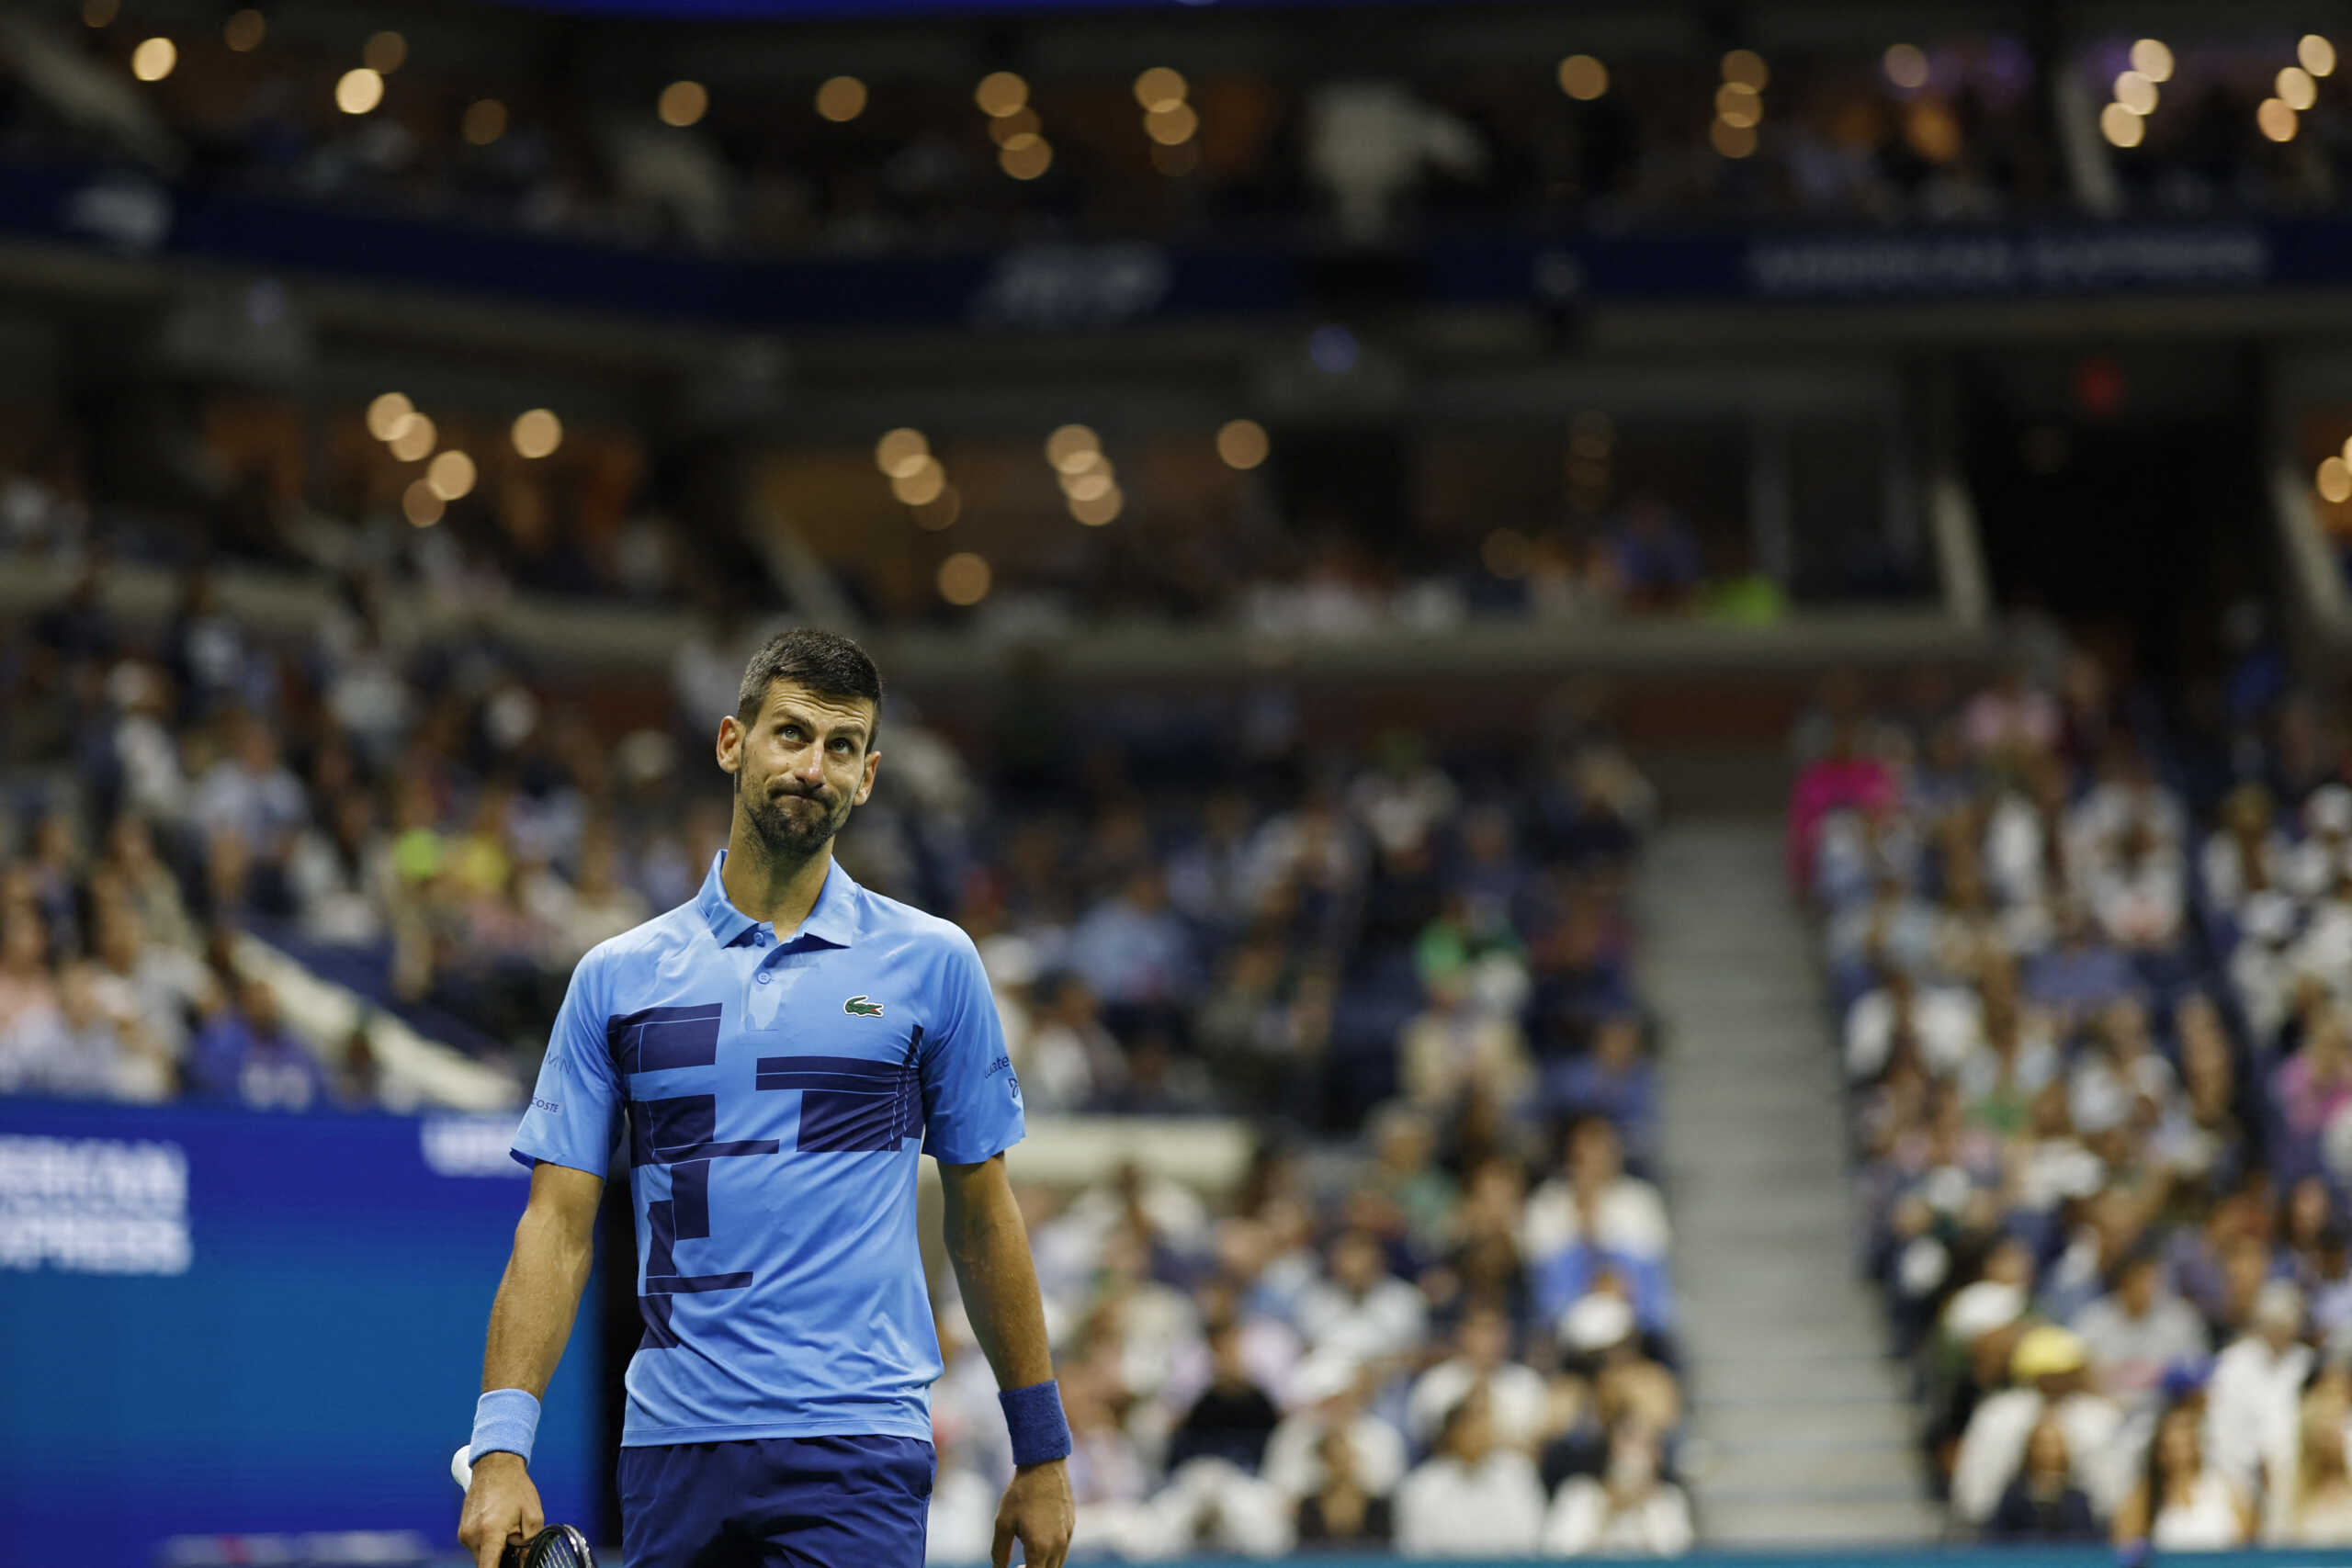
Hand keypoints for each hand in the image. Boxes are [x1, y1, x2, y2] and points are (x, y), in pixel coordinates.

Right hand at [458, 1451, 542, 1567]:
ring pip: (481, 1555)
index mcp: (489, 1532)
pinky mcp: (462, 1531)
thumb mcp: (533, 1516)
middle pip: (486, 1563)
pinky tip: (498, 1526)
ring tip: (507, 1529)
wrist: (495, 1467)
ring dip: (495, 1551)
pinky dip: (488, 1544)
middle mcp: (471, 1535)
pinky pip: (476, 1546)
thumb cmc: (516, 1488)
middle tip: (515, 1542)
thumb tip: (524, 1563)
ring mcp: (464, 1534)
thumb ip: (529, 1544)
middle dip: (502, 1560)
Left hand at [991, 1458, 1073, 1567]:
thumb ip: (999, 1552)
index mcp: (1040, 1548)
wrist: (1044, 1465)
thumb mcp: (1003, 1523)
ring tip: (1026, 1559)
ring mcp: (1067, 1536)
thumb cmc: (1020, 1493)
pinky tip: (1038, 1543)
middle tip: (1017, 1567)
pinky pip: (1063, 1550)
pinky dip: (1051, 1556)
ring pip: (1057, 1565)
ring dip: (1043, 1567)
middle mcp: (1058, 1546)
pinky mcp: (1071, 1526)